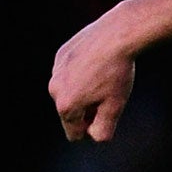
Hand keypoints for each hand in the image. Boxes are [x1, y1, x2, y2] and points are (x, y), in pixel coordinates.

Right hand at [48, 10, 138, 142]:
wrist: (117, 34)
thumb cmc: (117, 72)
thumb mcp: (114, 107)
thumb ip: (102, 130)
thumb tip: (94, 137)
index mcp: (65, 105)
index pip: (74, 134)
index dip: (92, 128)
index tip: (106, 112)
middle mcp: (54, 89)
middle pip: (71, 112)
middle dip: (87, 109)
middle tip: (108, 93)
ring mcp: (56, 70)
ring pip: (70, 91)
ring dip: (84, 91)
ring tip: (104, 77)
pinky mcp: (61, 54)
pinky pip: (70, 73)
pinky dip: (82, 73)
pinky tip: (98, 63)